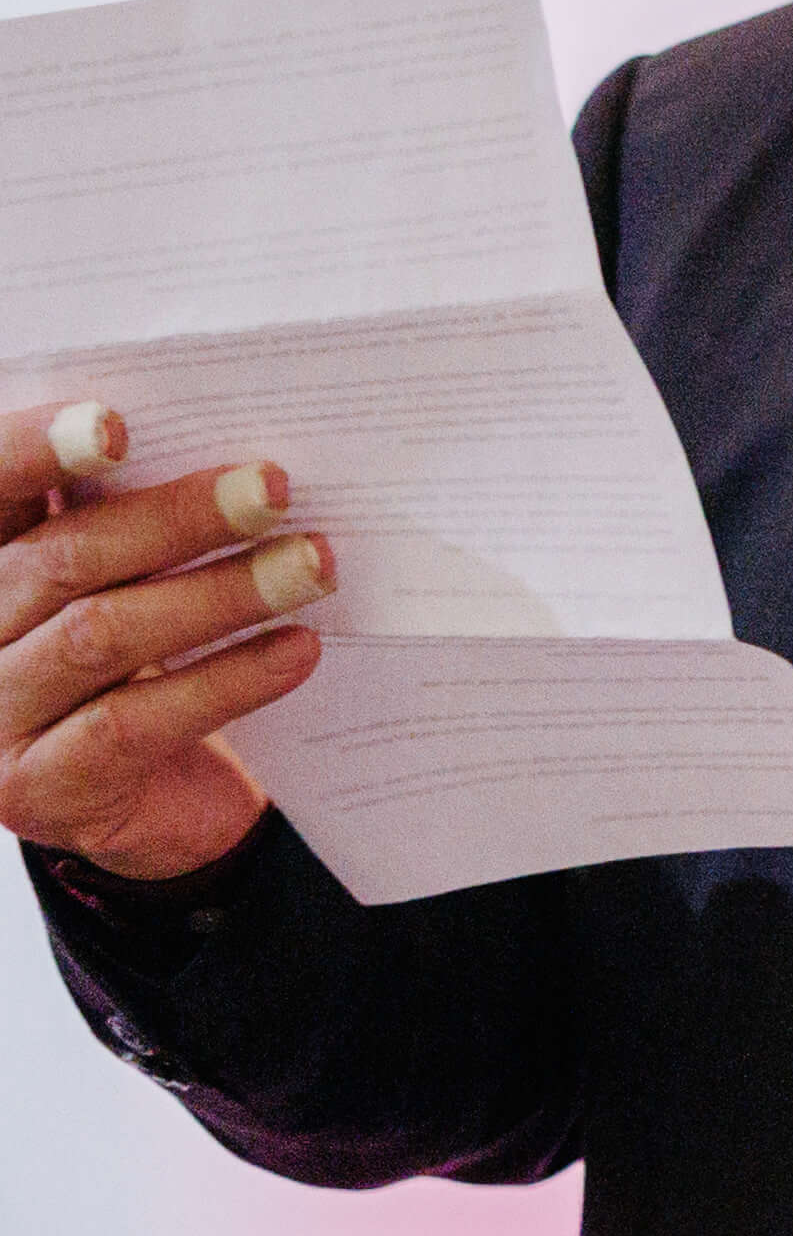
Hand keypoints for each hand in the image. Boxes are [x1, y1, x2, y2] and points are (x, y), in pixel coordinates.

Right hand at [0, 406, 329, 890]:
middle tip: (274, 490)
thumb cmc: (150, 668)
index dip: (36, 451)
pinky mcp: (37, 787)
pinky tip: (298, 650)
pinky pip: (133, 722)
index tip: (117, 425)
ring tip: (313, 565)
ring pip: (103, 635)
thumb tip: (227, 453)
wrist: (162, 810)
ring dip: (221, 594)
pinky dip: (225, 679)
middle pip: (62, 559)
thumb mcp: (130, 585)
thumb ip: (131, 520)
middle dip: (177, 518)